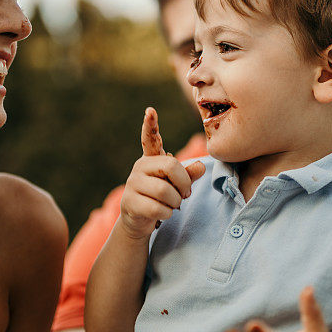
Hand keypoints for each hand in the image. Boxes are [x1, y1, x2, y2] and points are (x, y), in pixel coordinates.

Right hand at [119, 107, 205, 239]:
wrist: (138, 221)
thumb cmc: (160, 198)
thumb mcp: (176, 184)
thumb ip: (189, 174)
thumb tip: (202, 166)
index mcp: (151, 159)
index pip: (150, 138)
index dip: (150, 124)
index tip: (150, 110)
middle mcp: (139, 167)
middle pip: (171, 167)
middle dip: (184, 184)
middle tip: (185, 193)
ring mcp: (132, 184)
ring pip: (165, 191)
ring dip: (175, 202)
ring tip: (171, 205)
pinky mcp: (129, 202)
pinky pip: (157, 208)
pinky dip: (167, 214)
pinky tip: (162, 214)